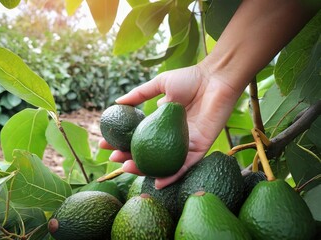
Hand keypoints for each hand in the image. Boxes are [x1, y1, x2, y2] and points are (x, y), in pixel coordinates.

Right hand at [100, 64, 241, 188]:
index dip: (120, 142)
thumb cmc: (190, 78)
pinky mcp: (200, 148)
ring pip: (163, 163)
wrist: (215, 79)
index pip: (137, 136)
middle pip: (147, 153)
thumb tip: (117, 103)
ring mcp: (184, 144)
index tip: (105, 143)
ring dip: (145, 170)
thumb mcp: (160, 84)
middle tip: (114, 159)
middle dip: (128, 158)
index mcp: (161, 123)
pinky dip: (172, 176)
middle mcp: (170, 136)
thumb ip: (139, 94)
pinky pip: (185, 166)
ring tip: (127, 169)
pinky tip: (157, 182)